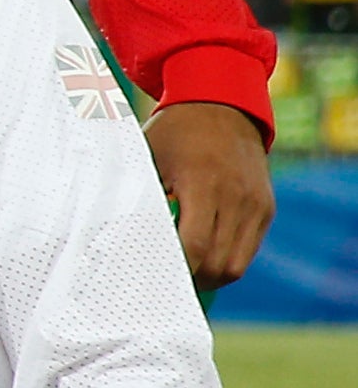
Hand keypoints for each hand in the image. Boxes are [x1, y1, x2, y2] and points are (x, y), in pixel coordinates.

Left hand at [149, 100, 273, 286]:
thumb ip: (141, 198)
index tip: (153, 277)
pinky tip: (205, 257)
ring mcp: (255, 203)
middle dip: (192, 280)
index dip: (176, 270)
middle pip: (218, 263)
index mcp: (202, 183)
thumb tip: (123, 240)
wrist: (221, 104)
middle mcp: (236, 196)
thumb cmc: (173, 134)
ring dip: (212, 276)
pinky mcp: (266, 207)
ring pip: (237, 264)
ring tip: (186, 275)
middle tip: (165, 282)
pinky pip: (249, 249)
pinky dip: (228, 260)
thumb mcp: (148, 158)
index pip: (195, 246)